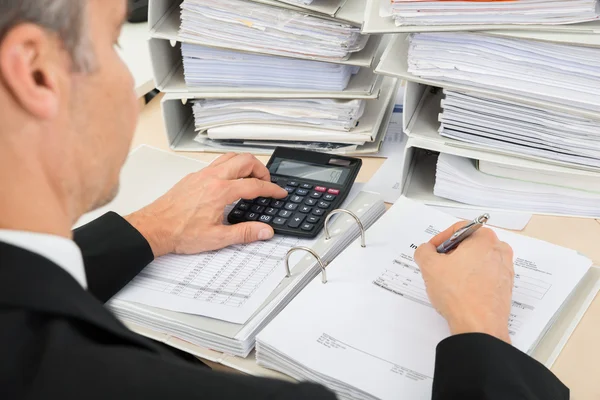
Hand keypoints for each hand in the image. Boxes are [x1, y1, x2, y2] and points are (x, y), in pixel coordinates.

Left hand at [124, 153, 287, 257]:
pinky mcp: (193, 177)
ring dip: (245, 164)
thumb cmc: (179, 232)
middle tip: (267, 182)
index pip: (255, 185)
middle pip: (245, 161)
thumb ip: (245, 233)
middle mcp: (212, 178)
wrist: (154, 228)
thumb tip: (264, 231)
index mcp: (221, 191)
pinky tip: (229, 180)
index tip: (279, 193)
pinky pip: (216, 163)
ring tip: (252, 176)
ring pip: (230, 157)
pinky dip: (230, 166)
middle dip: (261, 169)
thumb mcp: (217, 238)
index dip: (271, 189)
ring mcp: (201, 175)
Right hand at [414, 222, 514, 342]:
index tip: (432, 250)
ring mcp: (505, 270)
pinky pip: (485, 276)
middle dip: (452, 252)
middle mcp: (500, 251)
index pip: (458, 229)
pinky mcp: (504, 287)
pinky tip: (459, 291)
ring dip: (461, 266)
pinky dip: (472, 279)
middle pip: (469, 244)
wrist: (479, 326)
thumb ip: (424, 251)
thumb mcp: (429, 266)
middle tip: (438, 264)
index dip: (440, 239)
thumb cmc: (459, 294)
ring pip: (477, 260)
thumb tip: (426, 251)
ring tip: (447, 280)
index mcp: (485, 239)